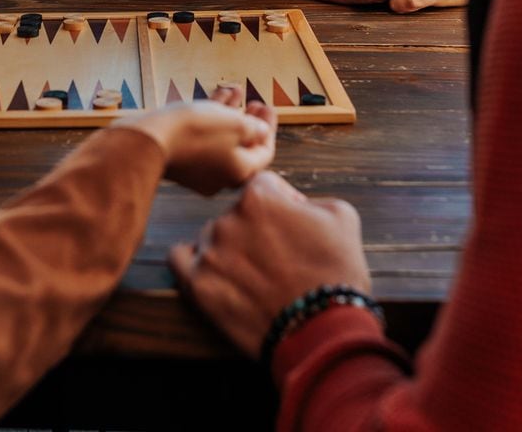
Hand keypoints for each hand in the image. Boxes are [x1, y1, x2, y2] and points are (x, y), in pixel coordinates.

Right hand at [120, 85, 276, 194]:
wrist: (150, 139)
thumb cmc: (197, 132)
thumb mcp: (236, 125)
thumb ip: (255, 129)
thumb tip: (261, 132)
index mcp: (240, 172)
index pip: (264, 152)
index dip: (269, 127)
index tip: (267, 106)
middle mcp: (222, 176)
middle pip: (243, 146)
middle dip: (250, 121)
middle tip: (254, 103)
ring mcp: (200, 169)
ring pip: (222, 138)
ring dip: (231, 114)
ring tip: (236, 91)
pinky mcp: (182, 158)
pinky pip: (204, 137)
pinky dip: (212, 118)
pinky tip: (217, 95)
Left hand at [170, 171, 371, 356]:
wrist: (323, 333)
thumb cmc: (336, 273)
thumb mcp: (341, 216)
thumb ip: (310, 198)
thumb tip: (292, 204)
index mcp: (259, 197)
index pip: (264, 187)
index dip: (282, 204)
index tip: (293, 226)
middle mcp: (228, 218)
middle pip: (236, 214)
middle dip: (255, 230)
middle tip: (277, 258)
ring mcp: (210, 252)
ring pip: (212, 238)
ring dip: (229, 249)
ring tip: (254, 276)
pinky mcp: (197, 286)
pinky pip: (180, 260)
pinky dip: (193, 263)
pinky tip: (211, 272)